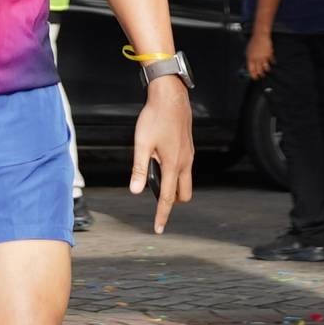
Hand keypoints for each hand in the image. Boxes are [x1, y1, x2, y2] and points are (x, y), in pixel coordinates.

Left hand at [128, 70, 195, 231]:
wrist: (171, 96)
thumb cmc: (155, 117)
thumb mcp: (142, 143)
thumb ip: (139, 168)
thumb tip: (135, 190)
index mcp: (173, 164)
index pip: (168, 198)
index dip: (162, 215)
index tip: (158, 228)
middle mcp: (184, 162)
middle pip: (183, 194)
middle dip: (172, 201)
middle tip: (156, 198)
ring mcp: (189, 154)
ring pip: (186, 181)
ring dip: (174, 186)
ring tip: (155, 175)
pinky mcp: (188, 147)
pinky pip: (185, 168)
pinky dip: (176, 173)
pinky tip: (161, 160)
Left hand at [245, 30, 273, 79]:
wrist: (260, 36)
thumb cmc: (254, 42)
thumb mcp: (248, 51)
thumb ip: (249, 58)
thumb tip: (250, 65)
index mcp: (250, 58)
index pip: (251, 70)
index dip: (253, 75)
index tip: (254, 77)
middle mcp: (257, 59)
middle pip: (259, 70)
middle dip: (260, 74)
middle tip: (261, 76)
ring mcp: (263, 57)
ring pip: (265, 68)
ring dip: (266, 70)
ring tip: (266, 70)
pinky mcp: (269, 55)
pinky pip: (271, 61)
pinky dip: (272, 62)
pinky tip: (272, 63)